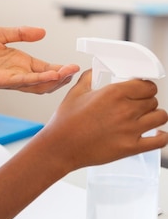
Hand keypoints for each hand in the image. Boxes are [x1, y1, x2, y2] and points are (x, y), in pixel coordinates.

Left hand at [0, 26, 78, 93]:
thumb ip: (20, 33)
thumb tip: (42, 32)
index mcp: (19, 62)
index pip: (45, 68)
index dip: (60, 69)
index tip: (75, 66)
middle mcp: (18, 72)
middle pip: (46, 79)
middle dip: (62, 77)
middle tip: (76, 72)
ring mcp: (10, 78)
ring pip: (38, 83)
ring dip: (54, 79)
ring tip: (68, 74)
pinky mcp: (1, 81)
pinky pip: (23, 81)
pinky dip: (38, 79)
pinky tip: (50, 76)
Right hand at [39, 70, 167, 169]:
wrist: (60, 147)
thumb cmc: (65, 122)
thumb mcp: (75, 93)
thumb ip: (89, 78)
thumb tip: (95, 71)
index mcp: (113, 93)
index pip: (146, 85)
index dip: (144, 87)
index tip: (140, 90)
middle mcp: (125, 110)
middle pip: (153, 100)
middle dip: (146, 101)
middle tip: (136, 104)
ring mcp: (130, 129)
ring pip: (160, 117)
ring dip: (154, 115)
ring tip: (145, 117)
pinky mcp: (131, 147)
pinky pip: (160, 140)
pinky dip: (161, 136)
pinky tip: (154, 133)